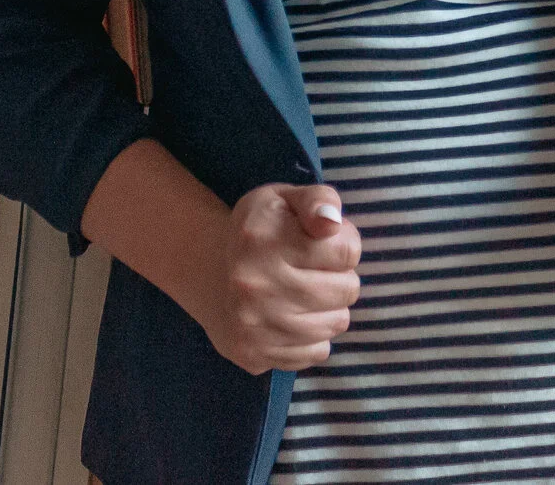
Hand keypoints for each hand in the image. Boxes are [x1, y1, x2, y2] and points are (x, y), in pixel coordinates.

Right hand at [197, 183, 362, 374]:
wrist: (207, 273)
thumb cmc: (260, 232)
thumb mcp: (284, 199)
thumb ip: (317, 199)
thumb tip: (332, 223)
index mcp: (263, 240)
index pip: (346, 251)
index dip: (344, 244)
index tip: (325, 243)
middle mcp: (254, 286)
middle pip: (347, 290)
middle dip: (341, 276)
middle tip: (316, 270)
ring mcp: (253, 327)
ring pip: (336, 323)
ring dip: (330, 307)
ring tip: (307, 293)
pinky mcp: (254, 356)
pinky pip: (317, 352)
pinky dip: (314, 336)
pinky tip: (294, 318)